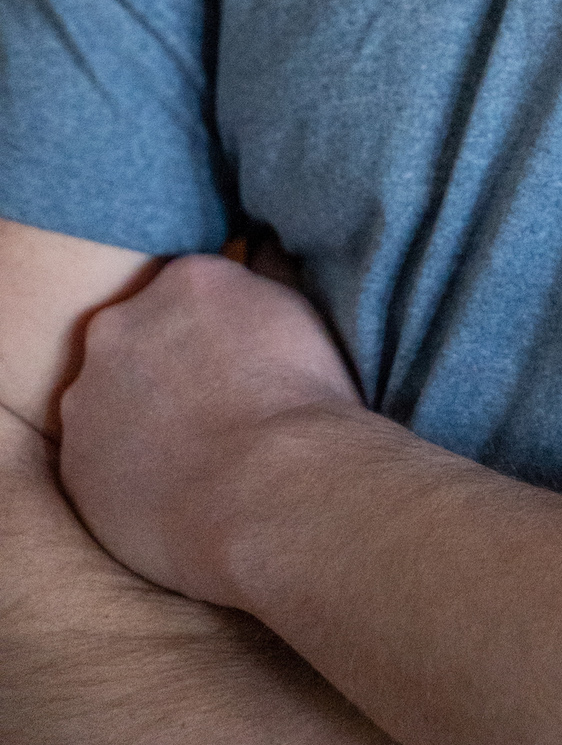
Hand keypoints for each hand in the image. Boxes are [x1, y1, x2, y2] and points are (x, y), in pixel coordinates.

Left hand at [58, 252, 358, 605]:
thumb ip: (263, 279)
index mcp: (186, 279)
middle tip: (205, 405)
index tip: (228, 359)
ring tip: (189, 455)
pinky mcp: (74, 461)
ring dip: (135, 417)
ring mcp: (89, 394)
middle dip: (161, 364)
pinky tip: (169, 488)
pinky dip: (122, 471)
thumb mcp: (301, 313)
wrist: (273, 494)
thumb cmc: (303, 403)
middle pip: (135, 335)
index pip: (186, 291)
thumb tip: (260, 250)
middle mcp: (123, 324)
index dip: (208, 328)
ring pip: (106, 398)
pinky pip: (95, 460)